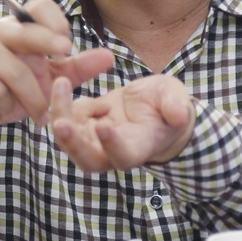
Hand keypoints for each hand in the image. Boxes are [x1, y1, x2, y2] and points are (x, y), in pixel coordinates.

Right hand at [0, 0, 113, 142]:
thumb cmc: (12, 88)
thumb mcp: (47, 79)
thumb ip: (76, 68)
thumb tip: (110, 57)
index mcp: (20, 28)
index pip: (39, 7)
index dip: (55, 20)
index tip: (67, 44)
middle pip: (25, 31)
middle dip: (46, 40)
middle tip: (65, 51)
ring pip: (15, 72)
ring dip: (33, 98)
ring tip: (40, 114)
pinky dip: (8, 106)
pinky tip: (7, 109)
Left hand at [49, 74, 195, 171]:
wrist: (151, 105)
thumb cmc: (167, 104)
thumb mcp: (175, 98)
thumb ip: (176, 106)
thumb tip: (180, 116)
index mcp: (138, 147)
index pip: (124, 155)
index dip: (113, 145)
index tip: (104, 126)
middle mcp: (112, 151)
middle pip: (88, 159)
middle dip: (73, 143)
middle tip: (61, 123)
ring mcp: (94, 140)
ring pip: (69, 140)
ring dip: (61, 115)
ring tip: (61, 83)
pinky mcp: (82, 125)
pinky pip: (65, 116)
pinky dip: (63, 99)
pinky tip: (69, 81)